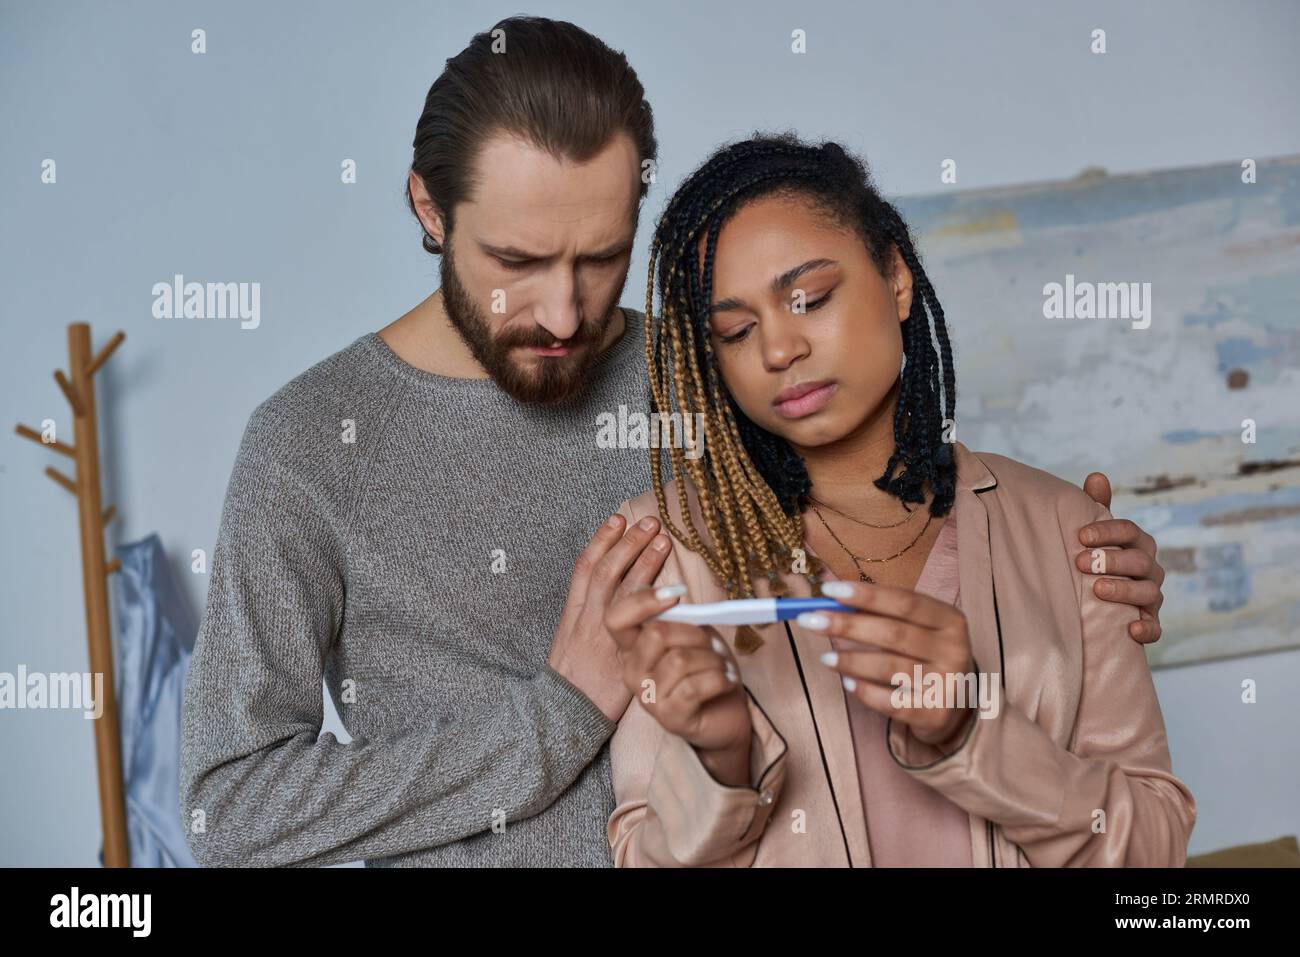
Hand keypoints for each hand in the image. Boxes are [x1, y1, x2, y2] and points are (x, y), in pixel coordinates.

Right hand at [548, 513, 674, 721]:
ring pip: (623, 588)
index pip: (585, 567)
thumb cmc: (571, 680)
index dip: (601, 540)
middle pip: (607, 569)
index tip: (617, 519)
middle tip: (649, 521)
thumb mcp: (570, 642)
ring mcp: (603, 633)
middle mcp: (587, 617)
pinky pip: (637, 622)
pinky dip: (653, 601)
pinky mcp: (621, 651)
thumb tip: (606, 598)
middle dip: (628, 542)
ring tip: (663, 540)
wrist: (566, 713)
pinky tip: (672, 589)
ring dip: (644, 561)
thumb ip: (586, 618)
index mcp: (572, 612)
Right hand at [604, 584, 751, 785]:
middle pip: (655, 634)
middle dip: (694, 633)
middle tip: (711, 644)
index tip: (676, 595)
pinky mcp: (669, 718)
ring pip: (680, 660)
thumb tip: (672, 596)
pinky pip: (695, 686)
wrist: (726, 715)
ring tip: (721, 667)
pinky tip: (726, 682)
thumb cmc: (707, 670)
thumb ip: (678, 618)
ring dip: (713, 660)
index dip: (642, 601)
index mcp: (634, 648)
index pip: (616, 619)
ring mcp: (648, 698)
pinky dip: (720, 679)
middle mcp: (633, 673)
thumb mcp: (694, 636)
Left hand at [801, 581, 974, 748]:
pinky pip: (892, 702)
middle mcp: (954, 649)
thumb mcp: (913, 628)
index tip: (829, 591)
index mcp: (949, 620)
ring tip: (825, 657)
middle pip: (894, 634)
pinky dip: (866, 692)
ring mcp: (948, 683)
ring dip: (851, 661)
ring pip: (890, 668)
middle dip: (847, 626)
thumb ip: (876, 610)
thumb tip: (828, 588)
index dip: (867, 595)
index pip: (905, 602)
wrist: (955, 703)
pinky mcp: (936, 714)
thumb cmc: (923, 656)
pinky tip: (847, 683)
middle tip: (810, 621)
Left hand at [1077, 472, 1164, 643]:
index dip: (1107, 532)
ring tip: (1097, 590)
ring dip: (1124, 589)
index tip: (1080, 536)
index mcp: (1136, 543)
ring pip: (1148, 591)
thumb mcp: (1094, 534)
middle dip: (1111, 560)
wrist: (1096, 603)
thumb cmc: (1096, 559)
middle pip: (1139, 560)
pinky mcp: (1148, 622)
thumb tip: (1097, 476)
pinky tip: (1131, 629)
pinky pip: (1156, 627)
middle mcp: (1149, 567)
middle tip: (1080, 562)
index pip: (1129, 531)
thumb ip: (1096, 507)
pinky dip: (1147, 628)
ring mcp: (1151, 596)